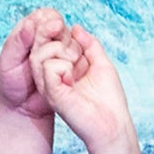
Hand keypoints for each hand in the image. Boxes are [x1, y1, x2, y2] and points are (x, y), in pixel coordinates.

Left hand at [0, 8, 66, 122]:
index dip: (49, 20)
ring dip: (68, 50)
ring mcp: (59, 52)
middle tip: (55, 50)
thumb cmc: (12, 85)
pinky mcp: (70, 66)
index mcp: (29, 31)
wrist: (24, 109)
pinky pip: (79, 56)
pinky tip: (69, 71)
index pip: (44, 15)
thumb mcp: (8, 62)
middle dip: (59, 36)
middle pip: (61, 25)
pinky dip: (76, 61)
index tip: (51, 30)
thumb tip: (31, 23)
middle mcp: (45, 39)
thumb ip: (18, 41)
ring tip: (57, 64)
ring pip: (72, 40)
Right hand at [30, 23, 143, 153]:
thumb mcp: (101, 63)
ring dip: (62, 54)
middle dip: (64, 42)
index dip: (66, 37)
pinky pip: (48, 66)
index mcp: (63, 70)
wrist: (112, 125)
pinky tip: (72, 80)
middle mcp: (53, 78)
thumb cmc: (109, 100)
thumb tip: (76, 28)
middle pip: (43, 43)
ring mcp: (50, 86)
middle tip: (80, 61)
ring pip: (41, 53)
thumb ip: (90, 44)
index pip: (53, 42)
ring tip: (76, 71)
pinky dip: (63, 67)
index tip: (83, 51)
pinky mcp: (52, 93)